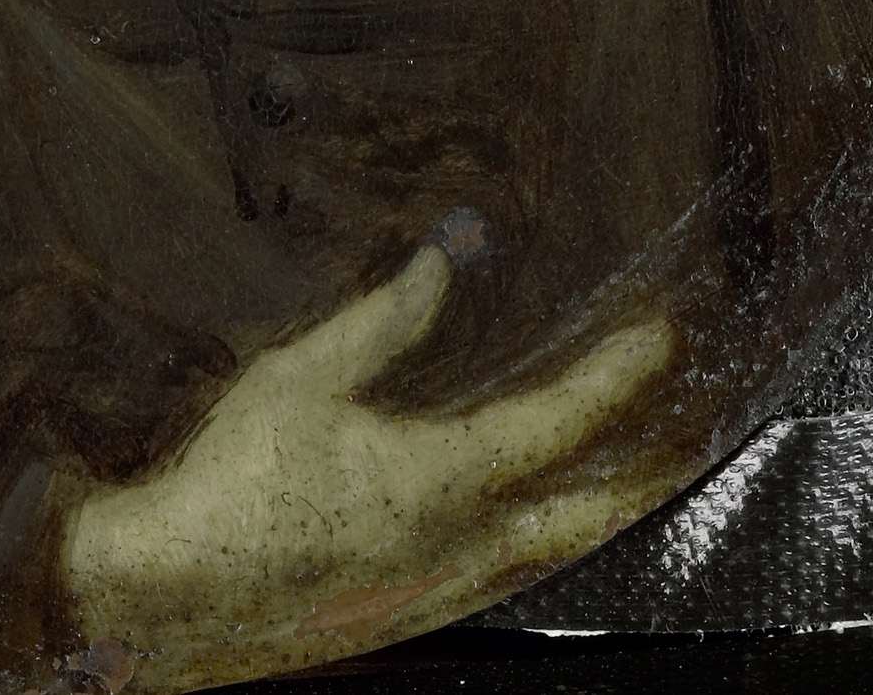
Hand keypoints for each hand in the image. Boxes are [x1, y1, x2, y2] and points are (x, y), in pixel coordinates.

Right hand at [63, 246, 673, 668]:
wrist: (176, 593)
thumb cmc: (238, 476)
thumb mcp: (303, 376)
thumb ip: (381, 321)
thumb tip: (440, 262)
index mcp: (446, 480)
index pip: (561, 421)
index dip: (618, 375)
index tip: (661, 335)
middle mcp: (464, 545)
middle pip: (589, 514)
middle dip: (649, 471)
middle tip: (695, 431)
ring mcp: (441, 589)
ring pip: (553, 554)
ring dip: (601, 510)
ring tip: (631, 476)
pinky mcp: (408, 611)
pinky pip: (507, 576)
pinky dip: (544, 542)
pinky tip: (531, 528)